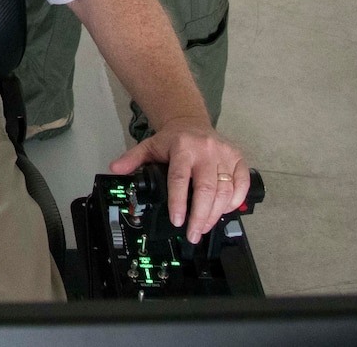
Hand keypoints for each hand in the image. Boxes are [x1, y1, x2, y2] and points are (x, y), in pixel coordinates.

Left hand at [109, 120, 249, 243]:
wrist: (191, 121)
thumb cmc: (172, 139)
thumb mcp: (149, 146)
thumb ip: (132, 159)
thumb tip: (115, 169)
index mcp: (182, 147)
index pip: (180, 178)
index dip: (179, 202)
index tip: (177, 221)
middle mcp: (206, 150)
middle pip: (206, 189)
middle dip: (200, 216)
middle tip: (193, 234)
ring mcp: (225, 154)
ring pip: (225, 190)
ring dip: (215, 214)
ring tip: (204, 228)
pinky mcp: (238, 158)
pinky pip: (242, 184)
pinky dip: (234, 202)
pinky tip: (223, 212)